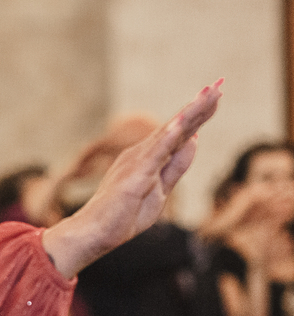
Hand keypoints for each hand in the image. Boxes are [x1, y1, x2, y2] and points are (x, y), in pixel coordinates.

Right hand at [42, 80, 221, 278]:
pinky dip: (170, 136)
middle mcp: (142, 153)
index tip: (216, 93)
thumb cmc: (124, 214)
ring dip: (189, 113)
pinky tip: (183, 122)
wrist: (96, 231)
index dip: (199, 113)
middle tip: (218, 84)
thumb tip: (194, 138)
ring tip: (208, 94)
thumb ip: (176, 166)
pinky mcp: (135, 174)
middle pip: (176, 126)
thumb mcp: (160, 191)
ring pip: (169, 133)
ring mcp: (137, 161)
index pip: (179, 132)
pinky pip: (156, 152)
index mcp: (148, 157)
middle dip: (199, 105)